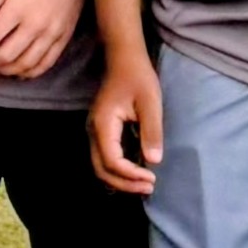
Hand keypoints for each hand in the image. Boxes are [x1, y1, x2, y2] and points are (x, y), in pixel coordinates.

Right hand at [87, 58, 161, 197]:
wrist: (124, 60)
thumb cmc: (138, 78)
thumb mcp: (150, 103)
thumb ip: (151, 131)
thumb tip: (153, 161)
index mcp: (103, 125)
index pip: (112, 160)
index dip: (130, 174)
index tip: (152, 177)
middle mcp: (93, 131)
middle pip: (101, 170)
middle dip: (124, 184)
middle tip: (149, 187)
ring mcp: (95, 133)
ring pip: (100, 167)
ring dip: (120, 180)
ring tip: (144, 184)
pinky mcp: (101, 133)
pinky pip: (104, 159)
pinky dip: (118, 171)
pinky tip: (136, 173)